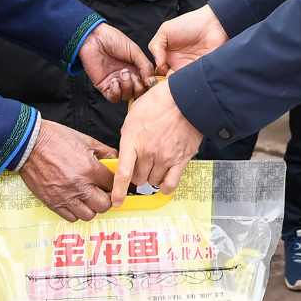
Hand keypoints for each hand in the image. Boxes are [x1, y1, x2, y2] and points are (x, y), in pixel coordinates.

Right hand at [20, 120, 116, 221]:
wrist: (29, 144)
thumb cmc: (55, 139)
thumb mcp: (85, 140)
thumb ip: (104, 152)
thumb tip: (117, 159)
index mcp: (89, 169)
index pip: (113, 185)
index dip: (115, 184)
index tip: (110, 183)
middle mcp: (79, 186)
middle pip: (104, 205)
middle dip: (106, 198)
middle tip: (102, 192)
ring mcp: (65, 196)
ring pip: (89, 215)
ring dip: (91, 207)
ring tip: (88, 198)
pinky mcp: (53, 203)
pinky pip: (71, 217)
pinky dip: (76, 212)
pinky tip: (75, 201)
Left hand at [79, 22, 154, 102]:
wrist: (94, 38)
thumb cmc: (113, 40)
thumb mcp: (135, 51)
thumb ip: (146, 66)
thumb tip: (152, 81)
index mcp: (136, 68)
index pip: (147, 83)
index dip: (148, 84)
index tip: (148, 80)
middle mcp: (127, 77)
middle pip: (138, 92)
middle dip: (138, 86)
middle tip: (132, 74)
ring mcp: (116, 82)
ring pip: (127, 96)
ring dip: (127, 87)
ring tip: (123, 73)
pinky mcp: (104, 86)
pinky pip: (114, 97)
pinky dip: (116, 92)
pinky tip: (114, 81)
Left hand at [111, 79, 201, 206]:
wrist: (185, 98)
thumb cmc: (159, 102)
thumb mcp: (134, 114)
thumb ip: (129, 135)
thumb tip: (127, 149)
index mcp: (133, 140)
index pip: (123, 172)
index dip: (118, 191)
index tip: (116, 202)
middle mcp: (148, 152)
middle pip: (138, 178)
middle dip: (137, 174)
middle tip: (141, 164)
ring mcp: (165, 158)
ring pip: (153, 181)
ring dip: (152, 177)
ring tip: (155, 163)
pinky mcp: (181, 160)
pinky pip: (170, 184)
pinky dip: (166, 186)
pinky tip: (164, 180)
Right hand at [149, 5, 227, 75]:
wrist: (213, 25)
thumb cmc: (190, 24)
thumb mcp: (165, 30)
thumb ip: (155, 46)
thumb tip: (157, 63)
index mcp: (166, 55)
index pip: (157, 70)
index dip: (155, 74)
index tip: (157, 73)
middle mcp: (176, 64)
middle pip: (166, 79)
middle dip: (164, 82)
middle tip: (166, 77)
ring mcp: (187, 69)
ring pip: (178, 82)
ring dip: (176, 82)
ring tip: (176, 73)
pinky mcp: (198, 72)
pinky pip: (191, 81)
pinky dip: (188, 81)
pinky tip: (186, 73)